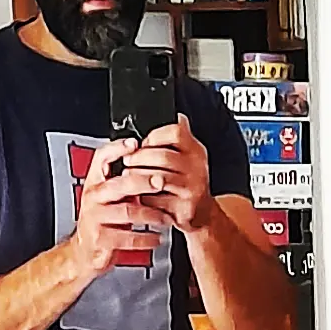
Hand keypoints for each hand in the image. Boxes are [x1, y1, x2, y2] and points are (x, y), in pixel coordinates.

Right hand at [72, 136, 172, 276]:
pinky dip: (146, 238)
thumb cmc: (104, 219)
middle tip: (161, 181)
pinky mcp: (100, 239)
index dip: (117, 149)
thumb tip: (153, 159)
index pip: (102, 158)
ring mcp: (95, 217)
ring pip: (127, 211)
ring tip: (166, 218)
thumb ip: (126, 180)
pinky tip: (157, 237)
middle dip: (143, 181)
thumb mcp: (111, 196)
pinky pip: (128, 237)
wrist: (86, 251)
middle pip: (120, 184)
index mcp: (95, 182)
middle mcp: (93, 197)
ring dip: (152, 214)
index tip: (135, 144)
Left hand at [122, 114, 214, 233]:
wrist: (202, 214)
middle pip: (163, 156)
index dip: (154, 135)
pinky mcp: (183, 208)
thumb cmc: (188, 182)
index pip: (176, 132)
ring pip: (158, 178)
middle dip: (139, 158)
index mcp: (196, 150)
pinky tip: (140, 195)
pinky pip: (156, 200)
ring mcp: (191, 189)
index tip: (142, 142)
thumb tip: (174, 115)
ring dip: (137, 177)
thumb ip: (179, 136)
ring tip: (129, 176)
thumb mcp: (188, 155)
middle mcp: (197, 168)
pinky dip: (143, 198)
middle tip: (128, 161)